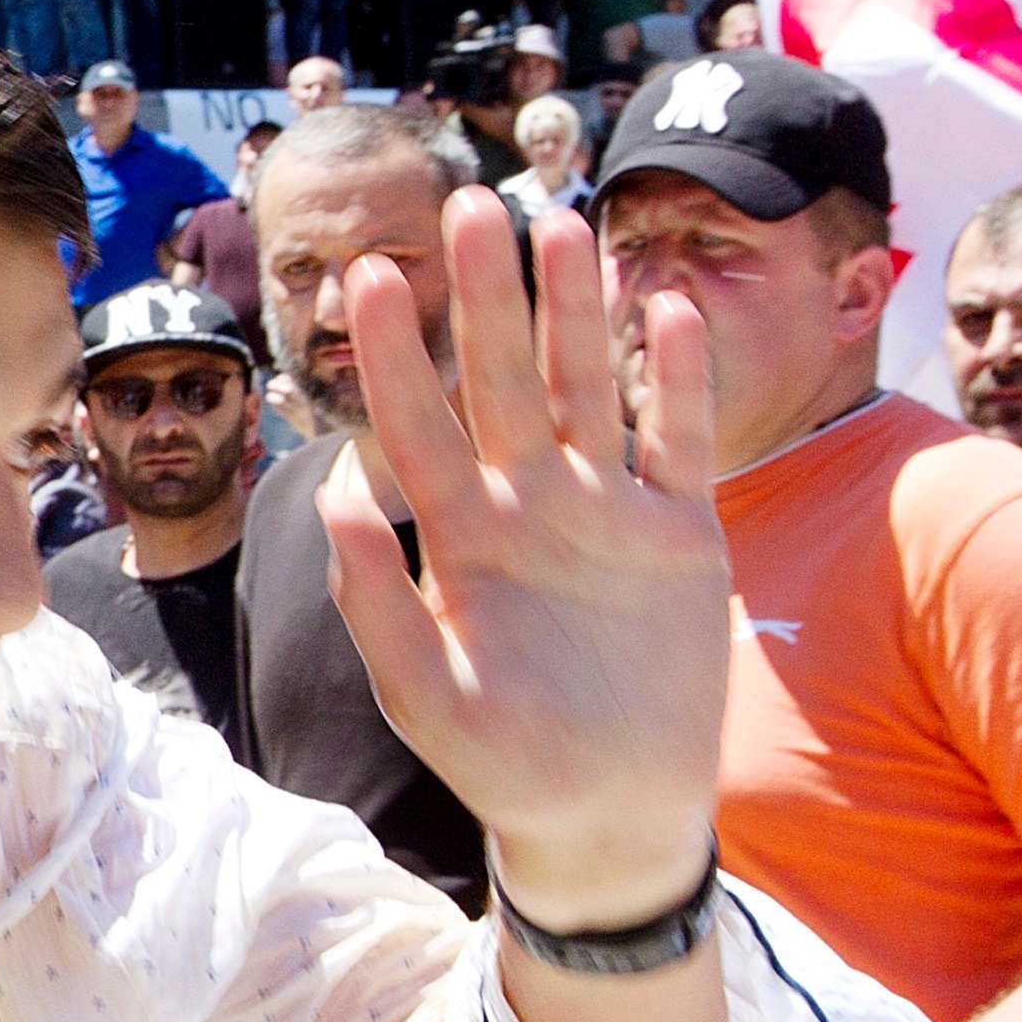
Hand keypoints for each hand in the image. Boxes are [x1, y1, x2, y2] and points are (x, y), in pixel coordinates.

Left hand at [320, 192, 729, 931]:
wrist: (609, 815)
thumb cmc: (504, 766)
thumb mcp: (429, 699)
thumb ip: (379, 606)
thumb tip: (338, 505)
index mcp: (459, 538)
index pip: (414, 427)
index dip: (390, 353)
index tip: (364, 274)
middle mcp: (528, 506)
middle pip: (502, 381)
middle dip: (485, 297)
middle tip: (466, 206)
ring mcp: (607, 513)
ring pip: (588, 388)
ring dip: (576, 311)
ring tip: (564, 222)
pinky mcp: (682, 534)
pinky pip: (680, 439)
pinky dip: (678, 377)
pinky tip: (667, 307)